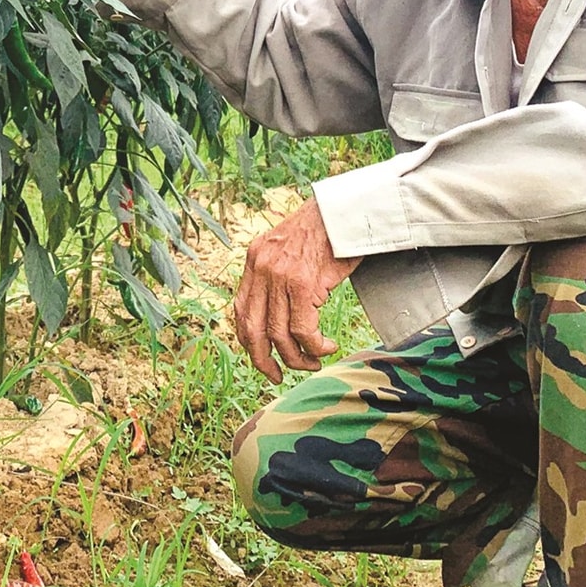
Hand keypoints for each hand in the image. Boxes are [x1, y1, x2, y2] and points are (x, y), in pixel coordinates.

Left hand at [232, 195, 360, 383]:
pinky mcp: (303, 283)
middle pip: (252, 329)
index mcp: (254, 259)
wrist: (345, 211)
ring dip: (297, 357)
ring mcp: (280, 276)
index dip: (248, 340)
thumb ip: (277, 274)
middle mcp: (261, 268)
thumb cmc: (325, 232)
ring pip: (280, 334)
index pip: (239, 310)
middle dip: (263, 359)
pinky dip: (315, 347)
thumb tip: (278, 312)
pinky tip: (328, 347)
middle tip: (277, 376)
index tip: (261, 356)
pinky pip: (304, 330)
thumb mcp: (289, 249)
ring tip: (313, 362)